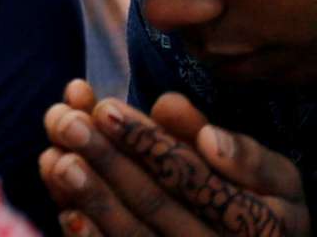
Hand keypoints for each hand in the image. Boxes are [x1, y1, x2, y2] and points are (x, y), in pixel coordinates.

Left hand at [42, 83, 306, 236]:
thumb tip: (176, 109)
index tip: (104, 108)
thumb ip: (237, 148)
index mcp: (259, 223)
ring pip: (134, 236)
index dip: (147, 143)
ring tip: (57, 158)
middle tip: (66, 122)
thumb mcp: (274, 177)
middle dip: (107, 162)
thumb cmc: (269, 204)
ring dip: (91, 198)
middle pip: (156, 206)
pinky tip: (66, 210)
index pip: (192, 178)